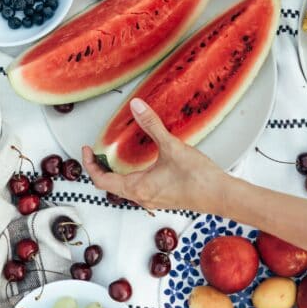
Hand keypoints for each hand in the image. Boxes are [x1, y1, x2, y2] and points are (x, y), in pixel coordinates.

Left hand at [81, 99, 229, 212]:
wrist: (220, 195)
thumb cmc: (197, 178)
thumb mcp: (171, 147)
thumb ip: (151, 125)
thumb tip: (136, 107)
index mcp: (137, 188)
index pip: (102, 181)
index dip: (89, 165)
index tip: (86, 151)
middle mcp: (141, 197)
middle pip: (110, 186)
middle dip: (100, 168)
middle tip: (97, 152)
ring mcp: (152, 200)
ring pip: (124, 189)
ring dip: (116, 174)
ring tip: (115, 156)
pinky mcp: (162, 198)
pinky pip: (138, 189)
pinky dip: (130, 177)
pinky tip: (141, 164)